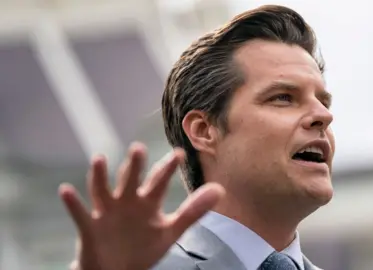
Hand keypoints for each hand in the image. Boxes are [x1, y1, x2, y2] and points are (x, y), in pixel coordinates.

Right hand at [59, 142, 224, 269]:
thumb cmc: (144, 247)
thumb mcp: (171, 231)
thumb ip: (194, 210)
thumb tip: (220, 189)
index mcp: (147, 203)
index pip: (159, 182)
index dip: (167, 169)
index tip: (179, 154)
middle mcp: (127, 202)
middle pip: (130, 181)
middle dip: (134, 166)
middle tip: (138, 148)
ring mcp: (107, 213)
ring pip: (103, 191)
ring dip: (99, 176)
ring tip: (99, 159)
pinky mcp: (90, 228)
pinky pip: (80, 214)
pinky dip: (72, 203)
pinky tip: (65, 190)